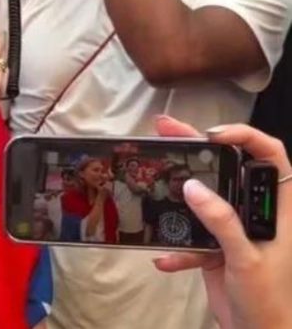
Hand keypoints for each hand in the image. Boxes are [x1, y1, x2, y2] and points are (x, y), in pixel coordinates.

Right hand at [152, 115, 291, 328]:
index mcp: (277, 208)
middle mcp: (254, 212)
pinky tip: (163, 259)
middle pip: (229, 169)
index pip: (270, 157)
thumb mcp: (247, 258)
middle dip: (198, 148)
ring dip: (177, 191)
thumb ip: (221, 222)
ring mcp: (232, 229)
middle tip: (166, 129)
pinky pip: (189, 238)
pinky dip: (175, 248)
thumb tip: (191, 187)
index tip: (211, 135)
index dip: (245, 137)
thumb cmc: (269, 299)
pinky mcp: (214, 249)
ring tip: (152, 166)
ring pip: (204, 198)